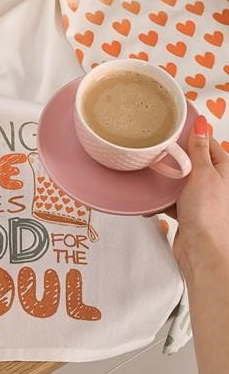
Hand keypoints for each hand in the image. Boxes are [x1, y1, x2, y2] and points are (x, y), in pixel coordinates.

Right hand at [164, 116, 228, 280]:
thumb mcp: (204, 173)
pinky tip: (151, 201)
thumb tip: (201, 125)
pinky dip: (160, 200)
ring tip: (152, 178)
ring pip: (177, 181)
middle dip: (172, 161)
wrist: (200, 248)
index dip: (189, 136)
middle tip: (157, 154)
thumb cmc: (208, 214)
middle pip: (189, 162)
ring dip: (164, 182)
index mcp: (223, 168)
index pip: (206, 143)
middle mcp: (213, 181)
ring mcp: (199, 196)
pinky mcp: (186, 210)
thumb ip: (199, 149)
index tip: (171, 131)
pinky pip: (170, 199)